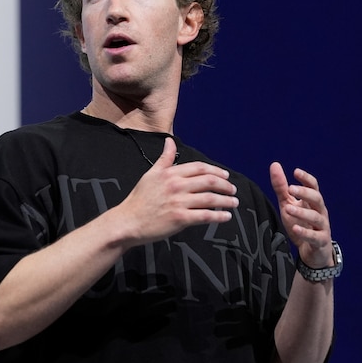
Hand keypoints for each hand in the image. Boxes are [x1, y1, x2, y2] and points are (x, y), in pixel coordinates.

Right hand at [116, 137, 237, 246]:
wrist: (128, 221)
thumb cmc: (139, 199)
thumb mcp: (151, 174)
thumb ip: (164, 159)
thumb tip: (169, 141)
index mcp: (170, 173)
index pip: (199, 168)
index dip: (216, 170)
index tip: (225, 176)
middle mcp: (176, 185)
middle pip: (208, 181)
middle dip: (225, 185)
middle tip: (233, 190)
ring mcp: (179, 202)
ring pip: (210, 198)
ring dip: (226, 201)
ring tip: (233, 203)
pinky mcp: (180, 218)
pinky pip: (205, 215)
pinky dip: (218, 216)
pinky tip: (225, 217)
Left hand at [269, 162, 331, 267]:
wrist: (314, 252)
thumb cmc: (301, 224)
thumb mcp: (288, 204)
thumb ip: (282, 187)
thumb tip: (275, 165)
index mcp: (313, 202)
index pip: (314, 186)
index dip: (306, 178)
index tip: (296, 172)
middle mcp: (320, 212)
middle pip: (317, 199)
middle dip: (305, 193)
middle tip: (291, 188)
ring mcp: (322, 227)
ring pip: (316, 217)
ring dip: (302, 212)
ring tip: (288, 208)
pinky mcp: (320, 242)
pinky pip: (315, 236)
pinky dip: (305, 233)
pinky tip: (295, 228)